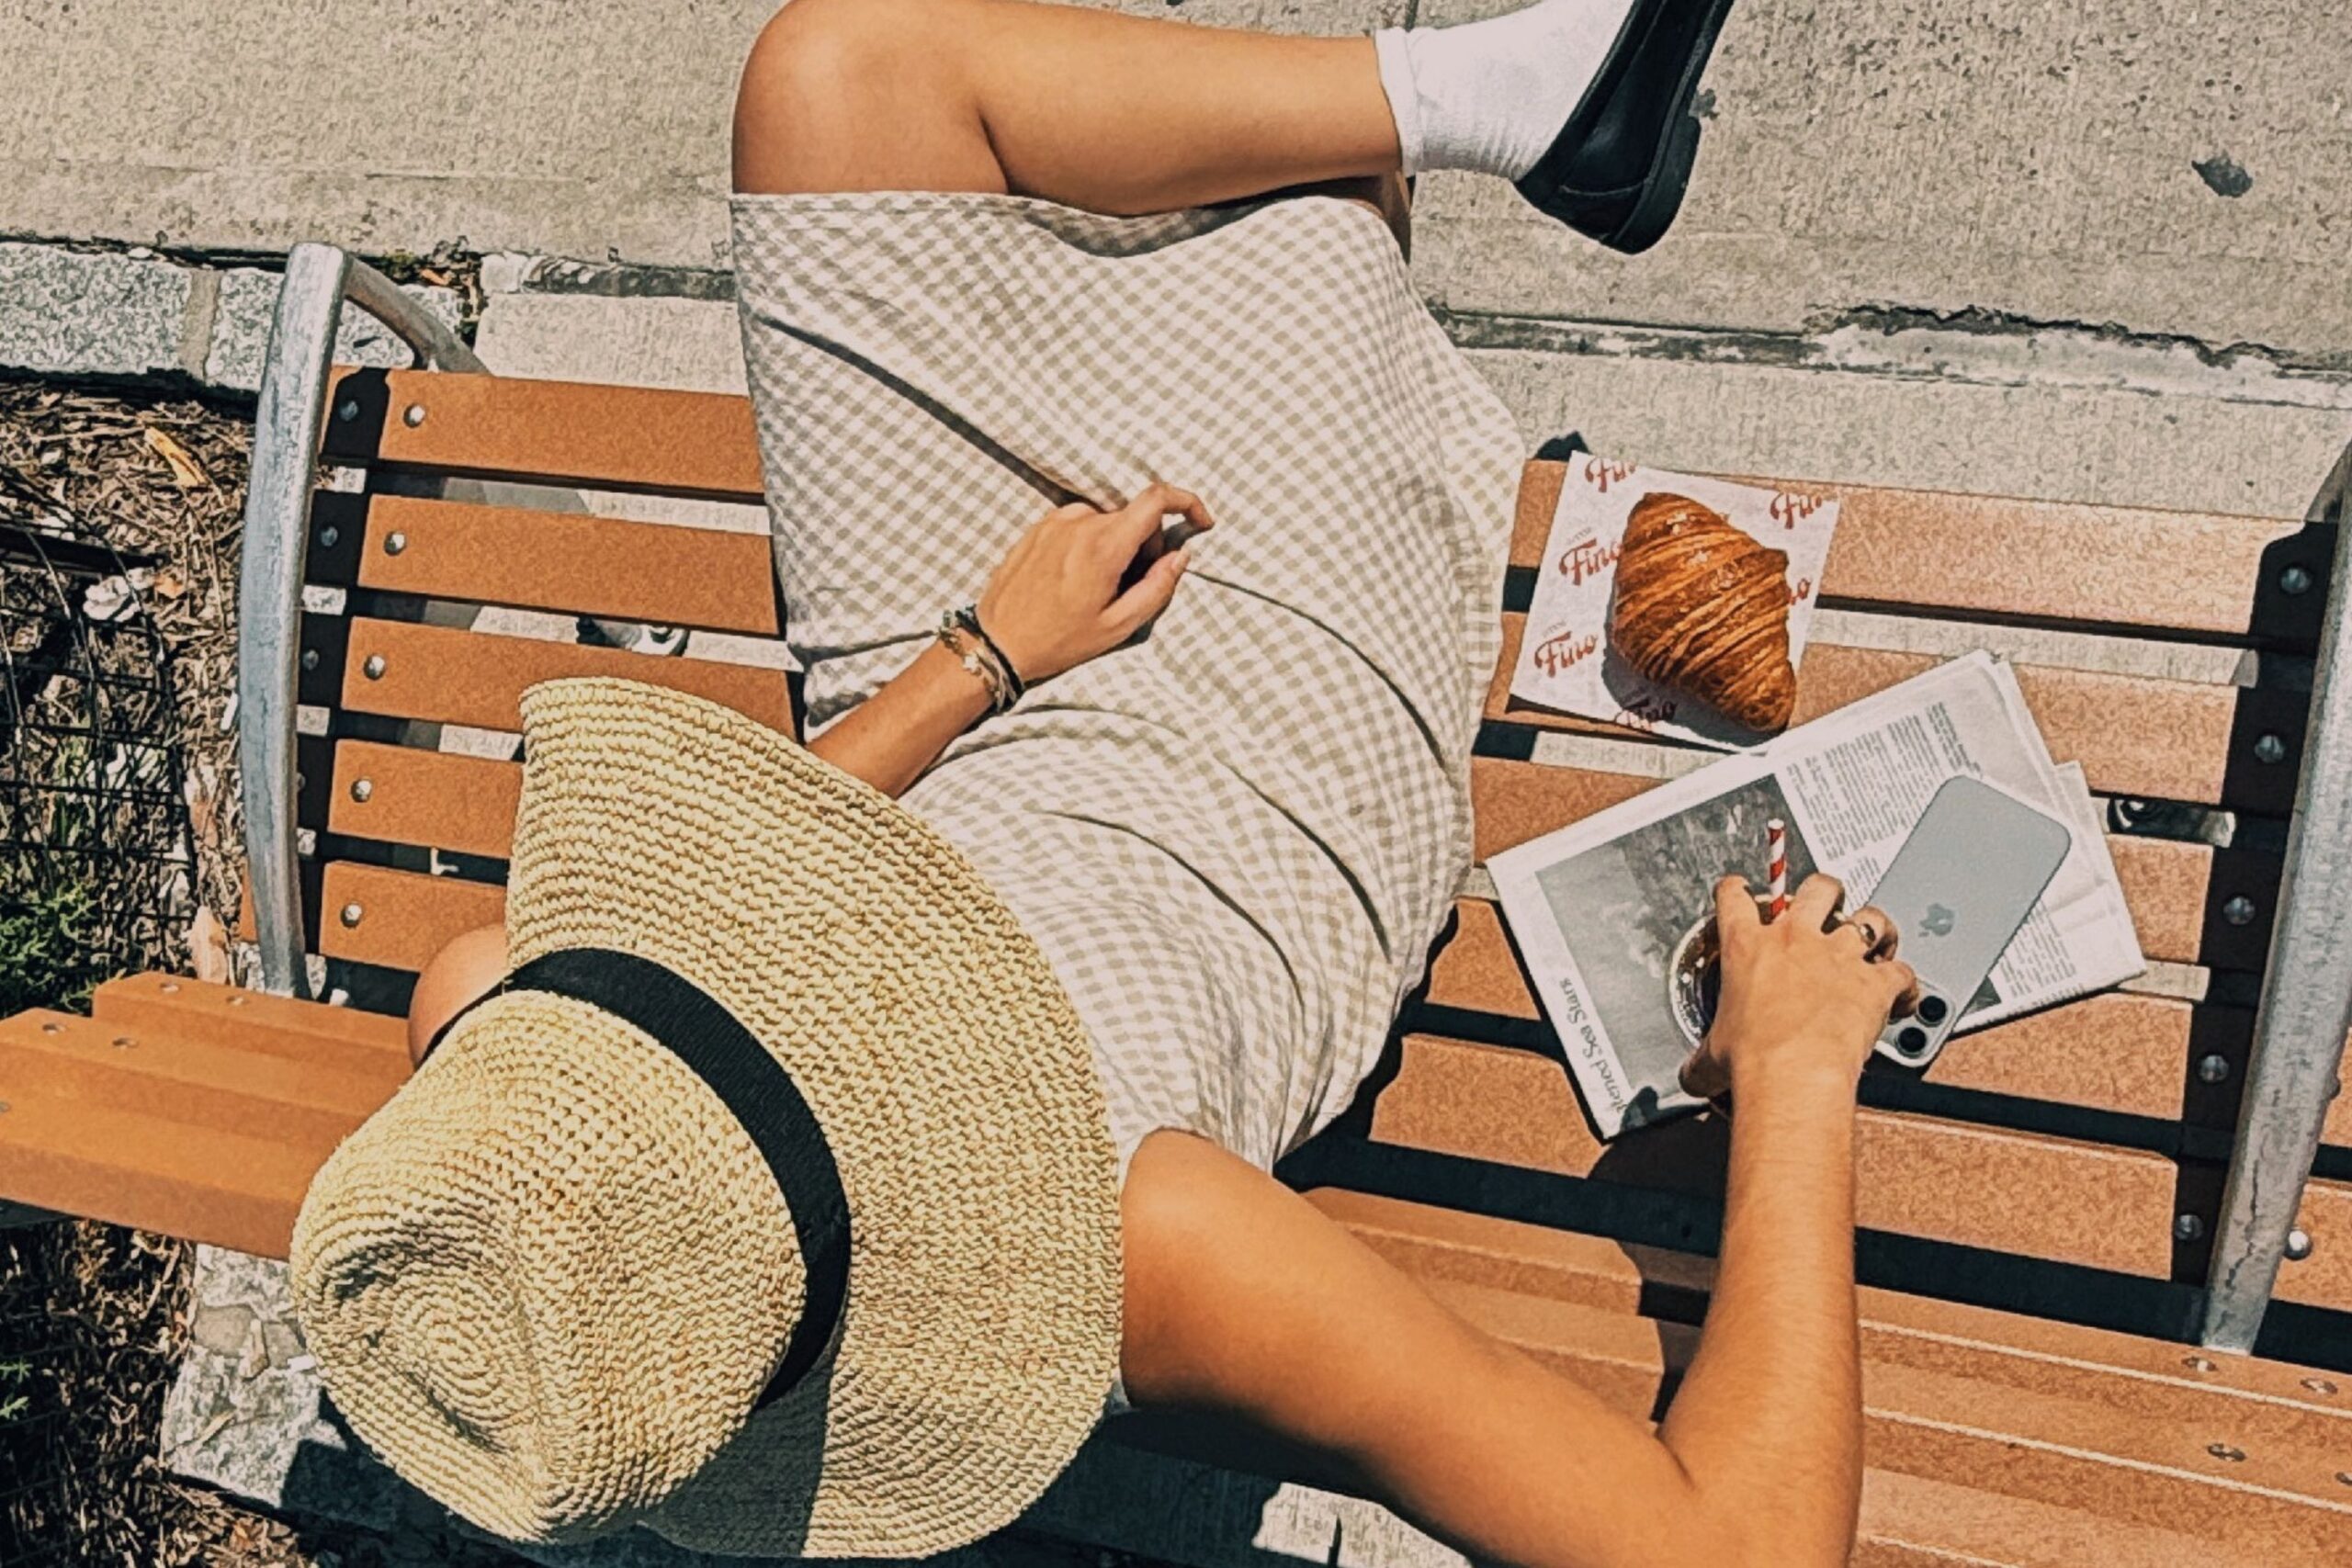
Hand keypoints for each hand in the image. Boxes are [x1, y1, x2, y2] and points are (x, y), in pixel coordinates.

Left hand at [975, 483, 1213, 682]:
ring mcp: (1054, 522)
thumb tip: (1181, 556)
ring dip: (1116, 544)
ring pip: (1106, 521)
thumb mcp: (1117, 626)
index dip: (1187, 502)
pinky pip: (1078, 525)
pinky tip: (1074, 579)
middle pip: (1132, 516)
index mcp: (1103, 545)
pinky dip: (1090, 543)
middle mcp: (1079, 522)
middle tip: (1133, 585)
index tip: (1200, 521)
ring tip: (1098, 587)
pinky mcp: (1037, 528)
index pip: (1156, 498)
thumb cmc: (1058, 640)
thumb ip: (1157, 588)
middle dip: (1146, 543)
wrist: (997, 643)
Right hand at [1679, 873, 1914, 1104]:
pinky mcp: (1874, 983)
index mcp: (1746, 946)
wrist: (1794, 1074)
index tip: (1741, 893)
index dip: (1737, 890)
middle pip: (1818, 886)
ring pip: (1870, 918)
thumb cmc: (1753, 1059)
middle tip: (1825, 905)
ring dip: (1874, 927)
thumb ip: (1701, 1059)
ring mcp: (1839, 957)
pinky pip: (1902, 972)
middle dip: (1824, 892)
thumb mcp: (1712, 1055)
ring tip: (1876, 940)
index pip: (1735, 896)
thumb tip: (1692, 1077)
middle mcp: (1795, 939)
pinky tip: (1903, 995)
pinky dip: (1906, 984)